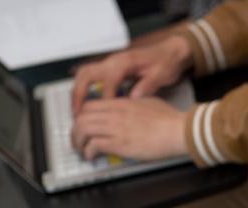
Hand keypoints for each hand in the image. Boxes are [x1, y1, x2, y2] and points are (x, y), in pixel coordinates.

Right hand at [71, 34, 192, 112]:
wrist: (170, 52)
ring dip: (78, 92)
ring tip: (77, 112)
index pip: (109, 81)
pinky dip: (85, 91)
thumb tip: (133, 99)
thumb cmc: (166, 62)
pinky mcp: (111, 69)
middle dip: (78, 94)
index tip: (105, 114)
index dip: (106, 99)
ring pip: (84, 75)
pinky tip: (87, 106)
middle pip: (86, 74)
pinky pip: (92, 79)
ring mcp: (110, 64)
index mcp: (125, 62)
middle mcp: (113, 61)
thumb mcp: (161, 74)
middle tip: (77, 114)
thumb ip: (147, 85)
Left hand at [71, 97, 187, 160]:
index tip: (83, 125)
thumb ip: (136, 103)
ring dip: (77, 142)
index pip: (90, 105)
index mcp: (122, 103)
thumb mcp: (150, 102)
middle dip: (75, 130)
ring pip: (83, 129)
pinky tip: (91, 156)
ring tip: (81, 150)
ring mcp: (117, 128)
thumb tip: (132, 105)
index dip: (81, 116)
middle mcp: (115, 114)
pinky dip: (88, 152)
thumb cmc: (171, 119)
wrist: (179, 130)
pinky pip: (94, 145)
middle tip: (77, 140)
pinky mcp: (120, 143)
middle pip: (81, 117)